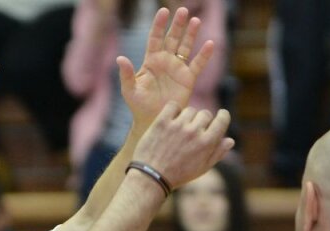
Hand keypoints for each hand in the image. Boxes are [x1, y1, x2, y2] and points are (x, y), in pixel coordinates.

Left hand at [117, 7, 215, 128]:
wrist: (153, 120)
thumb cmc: (138, 105)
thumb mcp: (129, 90)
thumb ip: (126, 74)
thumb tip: (120, 58)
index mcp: (151, 60)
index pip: (155, 38)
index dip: (159, 25)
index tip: (163, 11)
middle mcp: (165, 61)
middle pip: (172, 38)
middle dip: (177, 25)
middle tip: (182, 10)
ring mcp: (177, 68)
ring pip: (185, 47)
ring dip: (191, 34)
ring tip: (195, 21)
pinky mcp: (188, 79)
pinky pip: (197, 64)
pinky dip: (204, 55)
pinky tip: (209, 44)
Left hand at [132, 101, 233, 190]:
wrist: (151, 177)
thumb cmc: (178, 175)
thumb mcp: (202, 168)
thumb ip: (217, 153)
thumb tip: (231, 140)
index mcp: (206, 143)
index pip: (222, 119)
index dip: (223, 115)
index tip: (220, 115)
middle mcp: (194, 132)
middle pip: (205, 114)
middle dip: (202, 120)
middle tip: (193, 130)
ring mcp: (177, 126)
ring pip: (189, 110)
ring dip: (187, 117)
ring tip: (180, 129)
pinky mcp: (162, 122)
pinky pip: (173, 106)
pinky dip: (173, 111)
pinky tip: (170, 120)